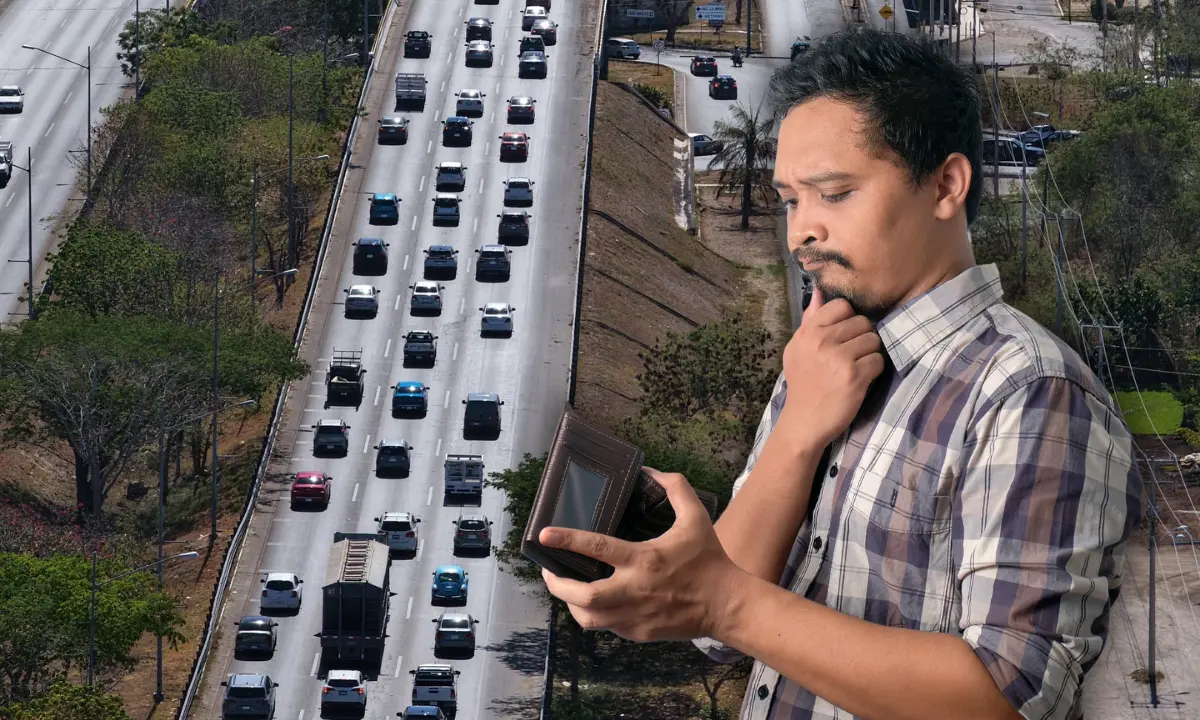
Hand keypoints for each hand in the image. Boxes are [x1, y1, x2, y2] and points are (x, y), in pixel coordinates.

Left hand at [539, 468, 745, 642]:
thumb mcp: (696, 517)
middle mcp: (634, 590)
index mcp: (644, 559)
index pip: (597, 548)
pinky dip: (594, 615)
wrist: (726, 605)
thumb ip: (675, 489)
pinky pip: (606, 627)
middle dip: (557, 584)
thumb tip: (651, 471)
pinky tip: (593, 602)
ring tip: (566, 588)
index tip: (544, 535)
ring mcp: (634, 616)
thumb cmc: (709, 560)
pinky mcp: (638, 633)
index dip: (567, 539)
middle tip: (548, 570)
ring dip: (571, 604)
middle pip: (583, 595)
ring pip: (588, 618)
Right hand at [779, 286, 884, 448]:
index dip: (848, 319)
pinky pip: (878, 360)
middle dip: (862, 337)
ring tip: (858, 366)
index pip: (841, 306)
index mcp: (807, 333)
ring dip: (870, 353)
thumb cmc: (803, 383)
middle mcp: (821, 341)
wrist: (804, 422)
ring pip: (873, 340)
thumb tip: (819, 290)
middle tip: (853, 354)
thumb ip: (811, 320)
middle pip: (862, 322)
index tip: (844, 335)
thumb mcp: (797, 349)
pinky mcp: (854, 376)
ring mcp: (838, 358)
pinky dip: (874, 370)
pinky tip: (862, 379)